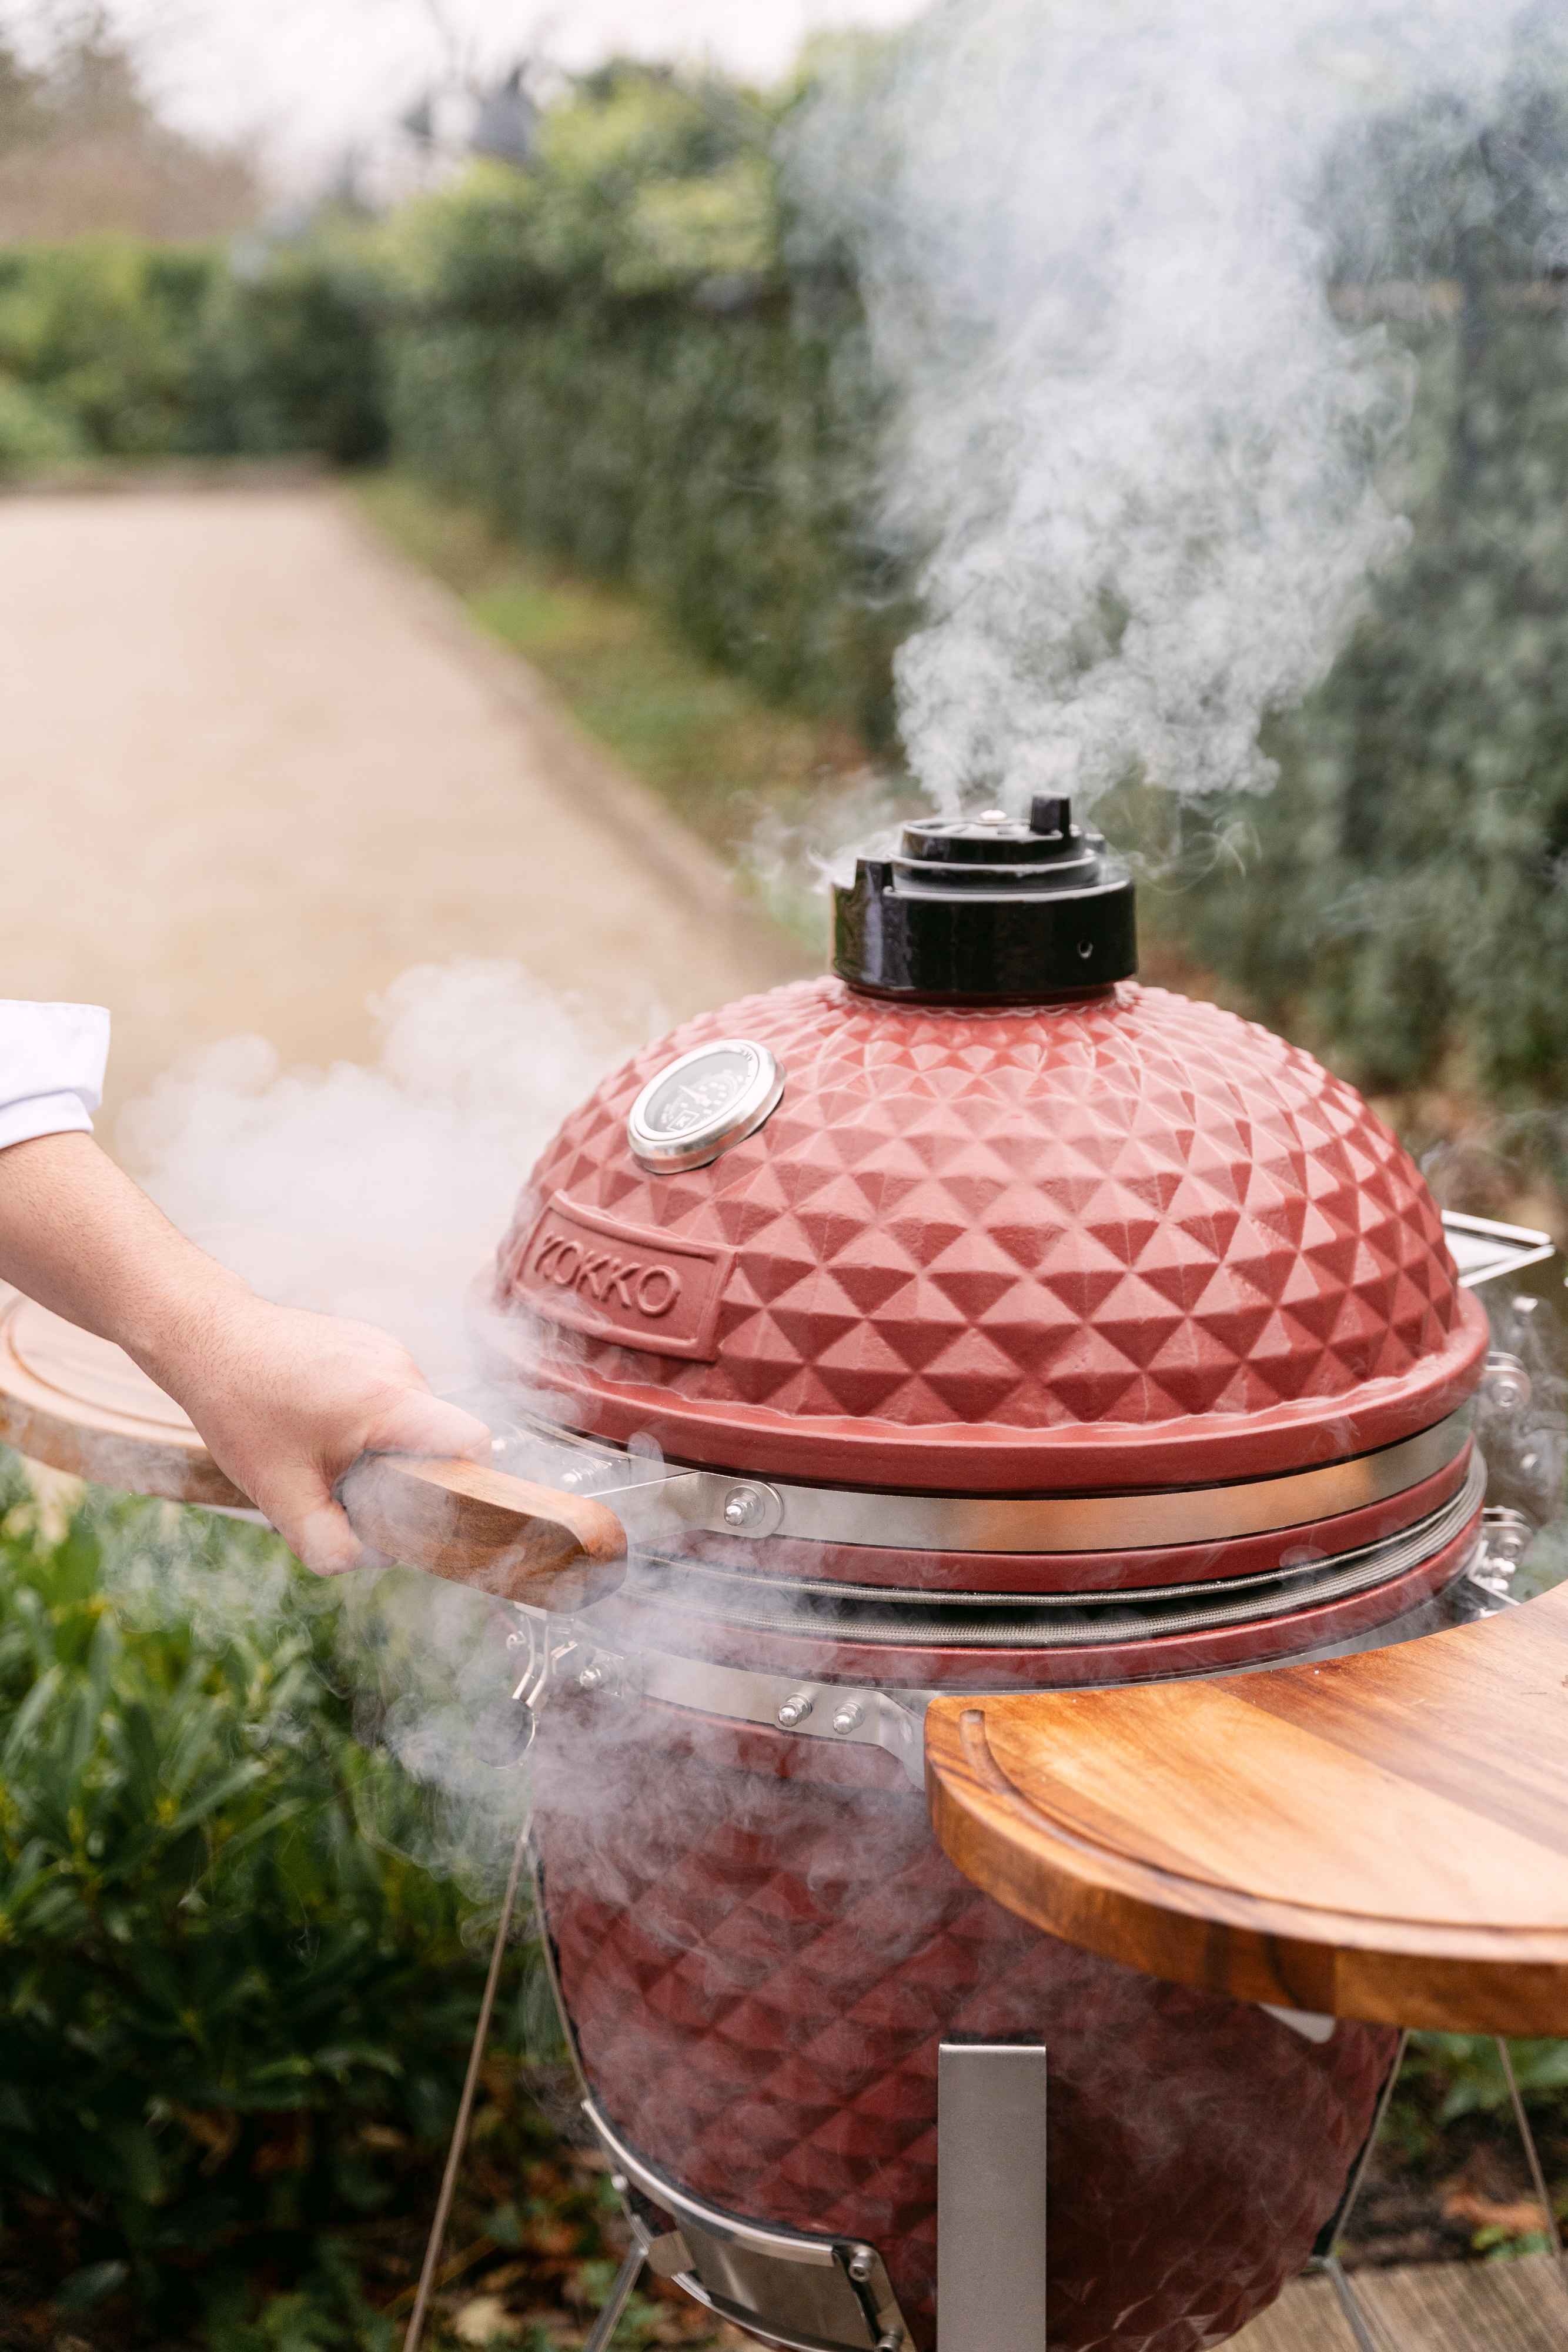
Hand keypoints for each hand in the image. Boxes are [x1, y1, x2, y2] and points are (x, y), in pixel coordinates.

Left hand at [153, 1294, 490, 1574]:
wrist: (206, 1338)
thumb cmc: (240, 1410)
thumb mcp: (279, 1495)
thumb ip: (331, 1544)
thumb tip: (375, 1558)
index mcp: (390, 1400)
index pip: (473, 1441)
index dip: (464, 1482)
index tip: (422, 1505)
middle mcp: (399, 1366)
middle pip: (437, 1439)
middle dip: (402, 1473)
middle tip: (342, 1482)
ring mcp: (387, 1347)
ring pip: (412, 1419)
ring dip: (380, 1446)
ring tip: (321, 1446)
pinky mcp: (370, 1341)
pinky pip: (391, 1394)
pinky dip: (366, 1418)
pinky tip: (316, 1421)